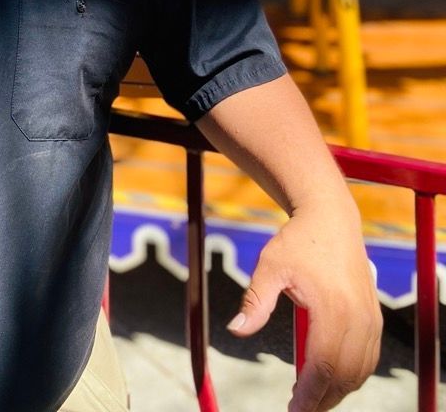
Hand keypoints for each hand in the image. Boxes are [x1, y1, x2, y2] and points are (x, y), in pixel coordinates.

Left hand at [227, 203, 381, 411]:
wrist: (330, 219)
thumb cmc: (298, 242)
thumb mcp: (270, 267)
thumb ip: (255, 300)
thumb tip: (236, 329)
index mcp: (332, 308)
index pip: (324, 365)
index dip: (309, 393)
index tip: (293, 408)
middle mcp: (358, 317)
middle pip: (345, 375)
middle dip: (323, 399)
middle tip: (299, 409)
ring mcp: (371, 318)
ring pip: (360, 371)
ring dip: (338, 390)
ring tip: (311, 398)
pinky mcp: (375, 317)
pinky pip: (369, 358)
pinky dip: (352, 375)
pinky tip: (332, 379)